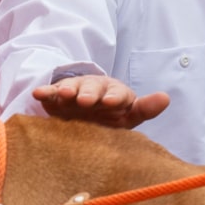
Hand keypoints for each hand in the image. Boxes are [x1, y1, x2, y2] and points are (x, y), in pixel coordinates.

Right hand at [30, 73, 169, 128]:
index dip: (114, 97)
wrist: (86, 114)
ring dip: (68, 90)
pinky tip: (38, 94)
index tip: (111, 102)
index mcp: (115, 94)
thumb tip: (166, 98)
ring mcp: (75, 92)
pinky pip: (51, 94)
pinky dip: (46, 92)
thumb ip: (145, 108)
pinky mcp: (57, 98)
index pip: (118, 94)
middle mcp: (95, 90)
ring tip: (64, 95)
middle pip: (93, 88)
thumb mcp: (129, 115)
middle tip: (86, 101)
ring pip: (72, 88)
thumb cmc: (112, 116)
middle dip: (90, 93)